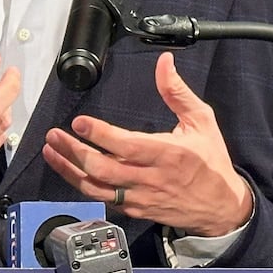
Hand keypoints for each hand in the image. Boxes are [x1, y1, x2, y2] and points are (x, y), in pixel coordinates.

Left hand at [41, 52, 252, 236]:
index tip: (79, 122)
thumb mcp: (201, 121)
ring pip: (97, 187)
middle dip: (74, 151)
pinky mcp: (135, 209)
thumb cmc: (211, 162)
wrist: (221, 207)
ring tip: (51, 152)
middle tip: (54, 136)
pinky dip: (83, 185)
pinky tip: (69, 170)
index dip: (100, 134)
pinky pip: (103, 198)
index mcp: (168, 153)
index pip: (127, 145)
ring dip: (69, 170)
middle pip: (103, 168)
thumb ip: (177, 92)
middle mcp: (151, 178)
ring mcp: (141, 197)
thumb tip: (164, 63)